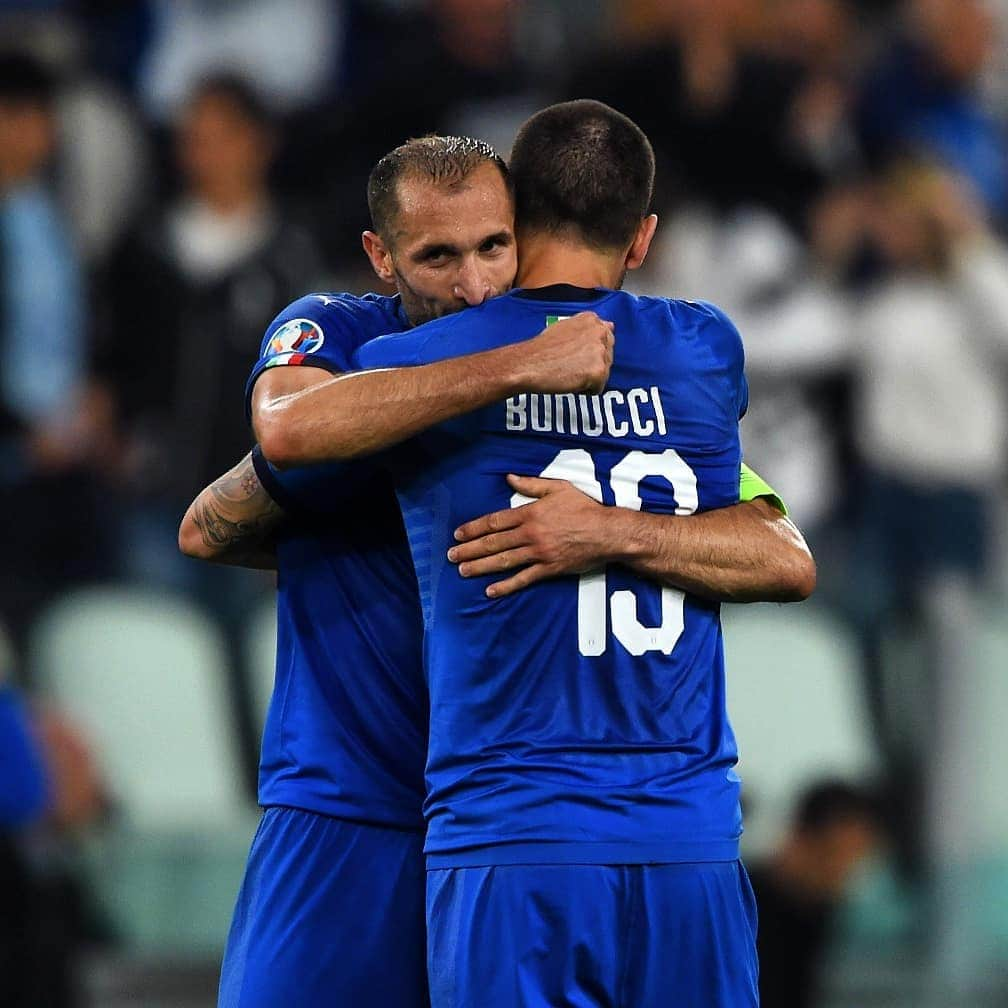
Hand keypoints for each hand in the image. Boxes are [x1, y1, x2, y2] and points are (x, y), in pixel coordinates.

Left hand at [447, 473, 608, 596]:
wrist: (607, 532)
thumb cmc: (585, 508)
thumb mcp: (559, 488)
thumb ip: (531, 485)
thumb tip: (509, 478)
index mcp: (530, 513)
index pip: (495, 522)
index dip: (474, 528)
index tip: (458, 534)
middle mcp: (530, 534)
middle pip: (494, 543)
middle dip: (470, 549)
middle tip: (451, 556)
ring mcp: (539, 553)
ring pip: (504, 560)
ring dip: (481, 566)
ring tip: (462, 571)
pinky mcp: (549, 569)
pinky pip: (524, 579)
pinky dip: (506, 585)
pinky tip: (490, 590)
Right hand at [517, 312, 613, 394]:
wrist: (528, 364)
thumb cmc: (541, 349)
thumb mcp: (565, 327)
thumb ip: (588, 328)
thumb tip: (609, 326)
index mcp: (591, 320)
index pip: (606, 337)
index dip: (591, 350)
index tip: (578, 355)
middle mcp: (599, 332)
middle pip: (607, 356)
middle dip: (592, 364)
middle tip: (570, 366)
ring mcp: (600, 352)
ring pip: (604, 372)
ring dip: (589, 377)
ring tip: (569, 373)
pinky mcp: (599, 371)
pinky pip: (599, 387)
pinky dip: (586, 390)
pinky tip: (571, 382)